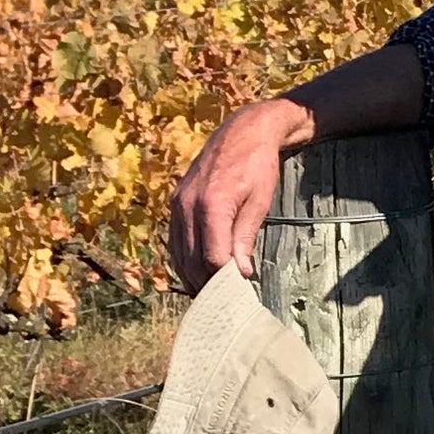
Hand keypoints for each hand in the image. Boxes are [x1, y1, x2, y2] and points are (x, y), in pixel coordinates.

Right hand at [166, 98, 299, 291]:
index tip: (240, 290)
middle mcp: (187, 205)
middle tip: (226, 300)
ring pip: (179, 254)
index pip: (212, 257)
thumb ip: (245, 238)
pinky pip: (175, 240)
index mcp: (211, 204)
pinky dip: (185, 260)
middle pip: (192, 260)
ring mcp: (177, 204)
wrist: (242, 132)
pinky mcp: (175, 204)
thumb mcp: (259, 203)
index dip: (226, 279)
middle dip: (208, 283)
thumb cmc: (257, 166)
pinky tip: (198, 272)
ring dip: (193, 277)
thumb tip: (240, 273)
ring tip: (212, 293)